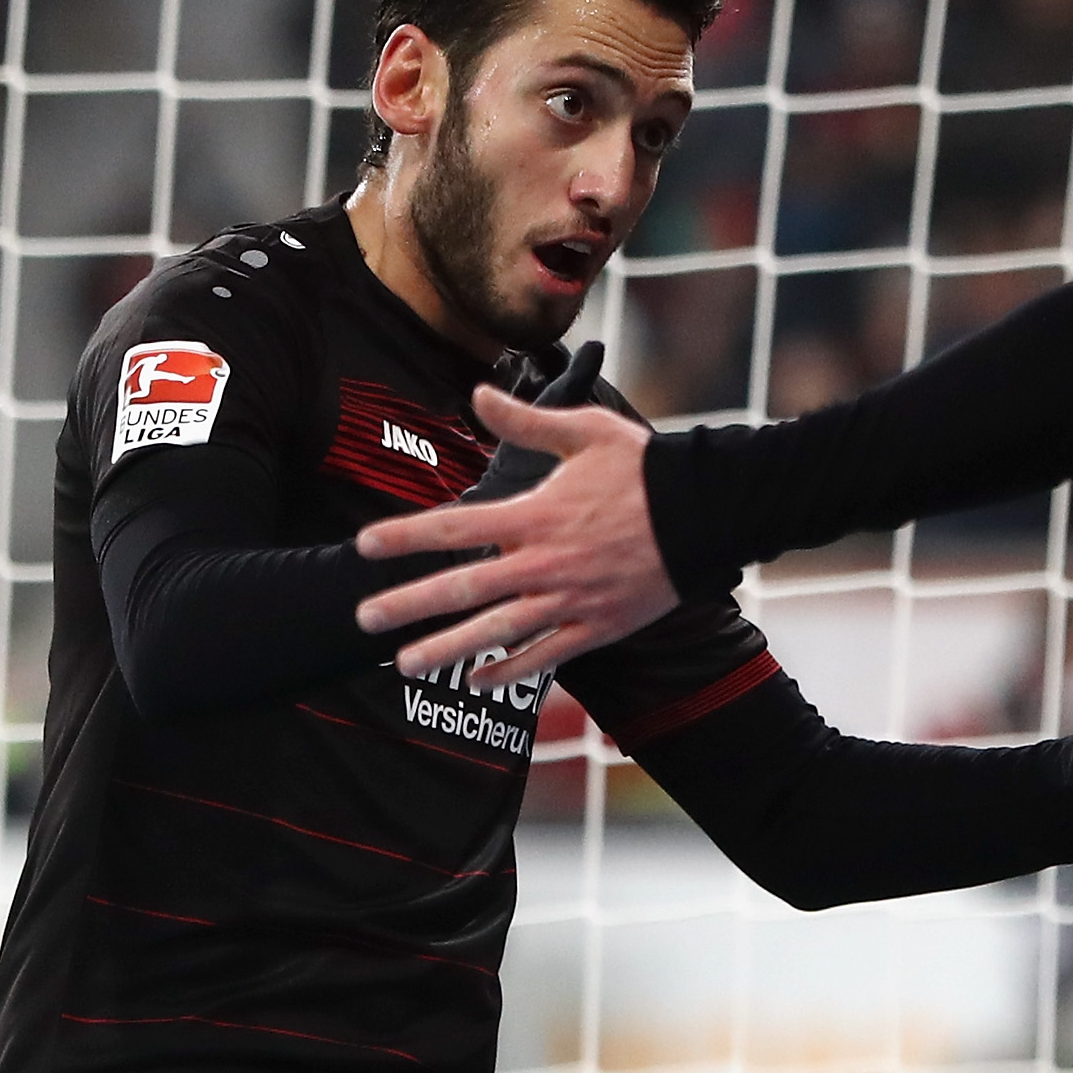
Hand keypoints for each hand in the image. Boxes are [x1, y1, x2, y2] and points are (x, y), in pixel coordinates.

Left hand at [354, 368, 677, 683]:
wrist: (708, 512)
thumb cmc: (646, 469)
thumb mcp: (586, 431)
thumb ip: (526, 419)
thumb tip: (478, 393)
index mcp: (535, 514)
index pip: (454, 526)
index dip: (404, 537)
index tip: (365, 546)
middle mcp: (544, 562)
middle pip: (462, 588)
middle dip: (407, 605)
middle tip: (364, 619)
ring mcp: (570, 599)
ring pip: (496, 632)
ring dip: (447, 649)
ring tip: (405, 664)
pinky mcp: (598, 625)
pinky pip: (546, 655)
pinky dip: (510, 669)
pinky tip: (480, 679)